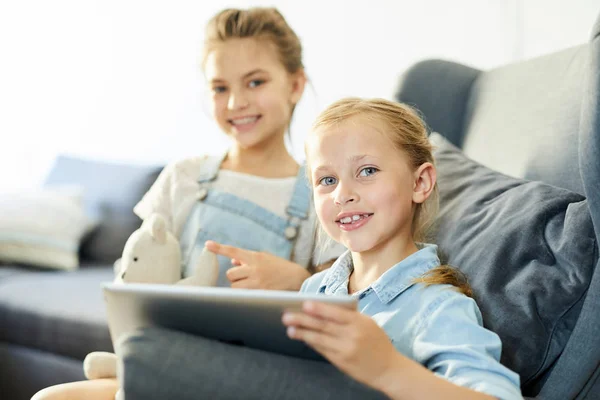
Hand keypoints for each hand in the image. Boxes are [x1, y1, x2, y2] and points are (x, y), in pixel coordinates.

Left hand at [205, 240, 309, 290]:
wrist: (298, 278)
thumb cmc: (279, 268)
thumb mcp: (264, 258)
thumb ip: (247, 259)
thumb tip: (232, 260)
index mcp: (255, 257)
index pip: (233, 251)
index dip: (219, 248)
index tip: (207, 245)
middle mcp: (254, 268)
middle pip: (230, 274)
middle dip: (235, 276)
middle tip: (245, 277)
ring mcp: (257, 282)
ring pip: (234, 286)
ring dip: (239, 286)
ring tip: (252, 285)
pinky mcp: (260, 293)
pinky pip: (243, 295)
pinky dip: (245, 294)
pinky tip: (255, 292)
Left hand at [282, 301, 399, 389]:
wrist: (389, 369)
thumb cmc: (377, 342)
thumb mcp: (368, 324)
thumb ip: (350, 317)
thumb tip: (325, 309)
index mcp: (360, 322)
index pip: (336, 313)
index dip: (319, 308)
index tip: (304, 303)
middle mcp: (352, 336)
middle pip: (324, 326)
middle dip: (303, 320)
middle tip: (287, 316)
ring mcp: (346, 350)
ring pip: (320, 339)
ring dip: (303, 333)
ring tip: (290, 329)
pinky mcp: (342, 362)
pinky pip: (323, 350)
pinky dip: (312, 343)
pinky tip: (303, 338)